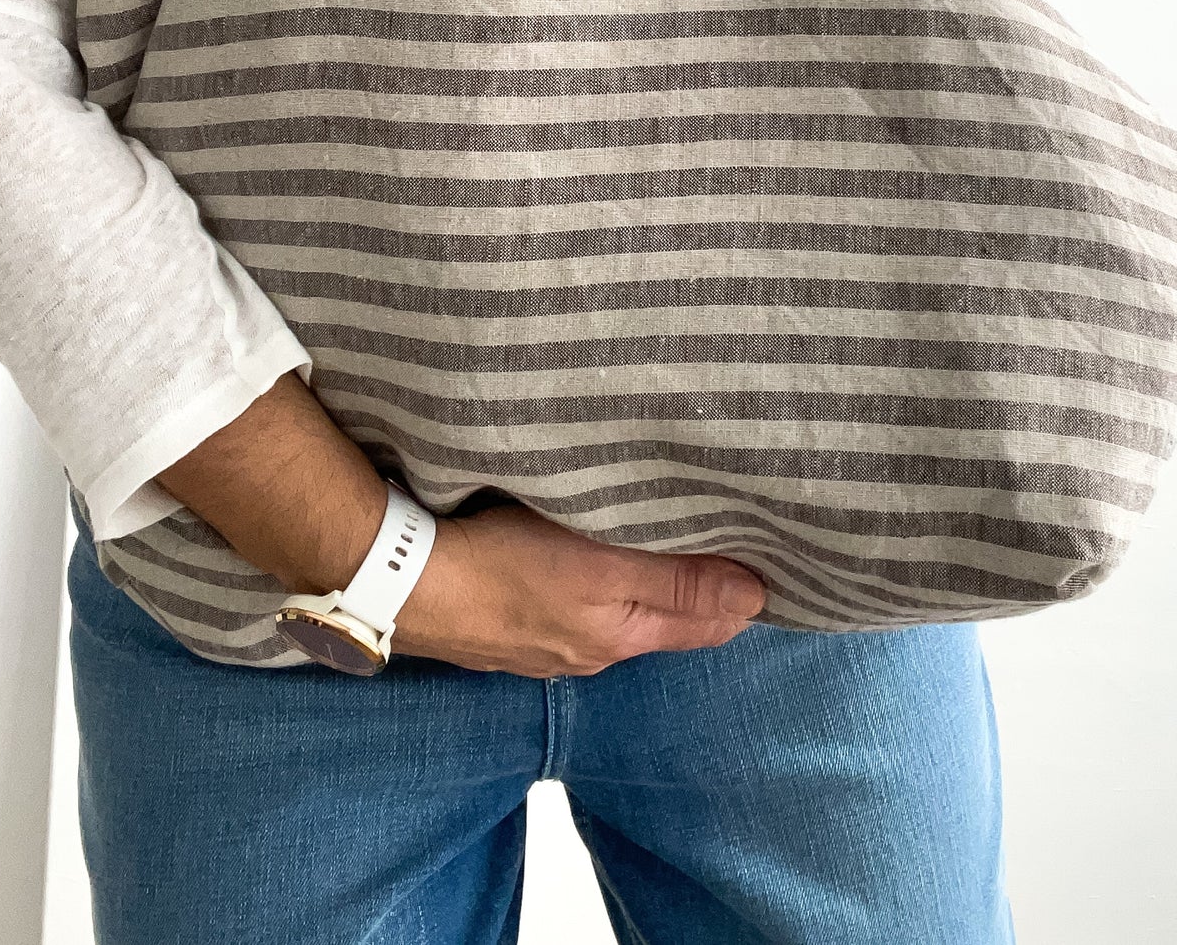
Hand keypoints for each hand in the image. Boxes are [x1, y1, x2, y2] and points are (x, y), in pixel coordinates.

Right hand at [390, 501, 767, 675]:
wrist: (401, 580)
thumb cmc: (503, 567)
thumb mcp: (602, 569)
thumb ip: (677, 581)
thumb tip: (756, 597)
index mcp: (622, 636)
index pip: (709, 622)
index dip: (744, 591)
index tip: (775, 553)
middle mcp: (590, 648)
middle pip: (666, 613)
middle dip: (700, 580)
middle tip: (732, 530)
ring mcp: (546, 638)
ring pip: (619, 605)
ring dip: (646, 574)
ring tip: (670, 529)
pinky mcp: (511, 617)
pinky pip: (574, 596)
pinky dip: (596, 575)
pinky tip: (587, 549)